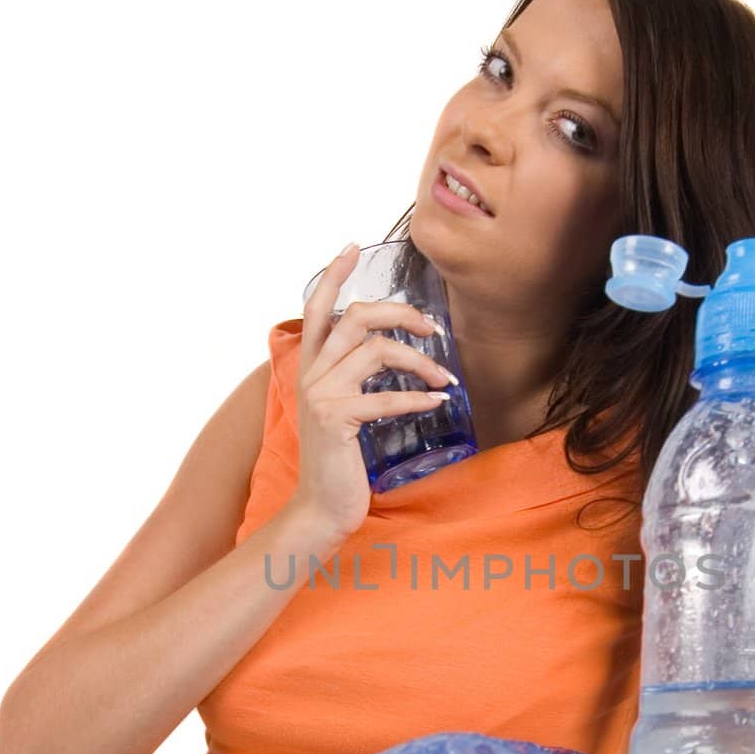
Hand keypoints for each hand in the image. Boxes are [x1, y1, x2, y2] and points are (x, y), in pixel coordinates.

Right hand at [294, 242, 454, 539]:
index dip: (335, 274)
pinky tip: (439, 400)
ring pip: (377, 352)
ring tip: (445, 377)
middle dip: (402, 314)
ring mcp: (320, 395)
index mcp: (309, 366)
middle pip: (358, 318)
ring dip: (420, 361)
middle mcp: (310, 373)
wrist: (320, 507)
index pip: (317, 308)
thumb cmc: (338, 460)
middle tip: (432, 327)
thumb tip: (389, 349)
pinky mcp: (336, 420)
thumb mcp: (339, 409)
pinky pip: (385, 398)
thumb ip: (351, 376)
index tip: (354, 246)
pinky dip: (417, 397)